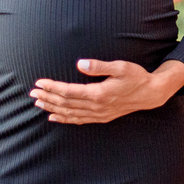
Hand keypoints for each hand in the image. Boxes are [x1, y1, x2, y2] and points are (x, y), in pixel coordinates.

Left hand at [29, 59, 183, 124]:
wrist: (150, 93)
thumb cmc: (136, 76)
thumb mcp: (120, 66)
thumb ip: (99, 66)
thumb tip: (80, 64)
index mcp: (99, 93)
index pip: (69, 92)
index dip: (53, 88)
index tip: (39, 83)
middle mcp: (96, 106)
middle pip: (66, 103)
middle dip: (48, 98)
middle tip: (32, 93)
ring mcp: (98, 114)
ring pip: (70, 113)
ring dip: (52, 109)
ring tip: (38, 104)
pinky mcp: (101, 117)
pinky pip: (78, 120)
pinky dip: (64, 119)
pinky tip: (54, 118)